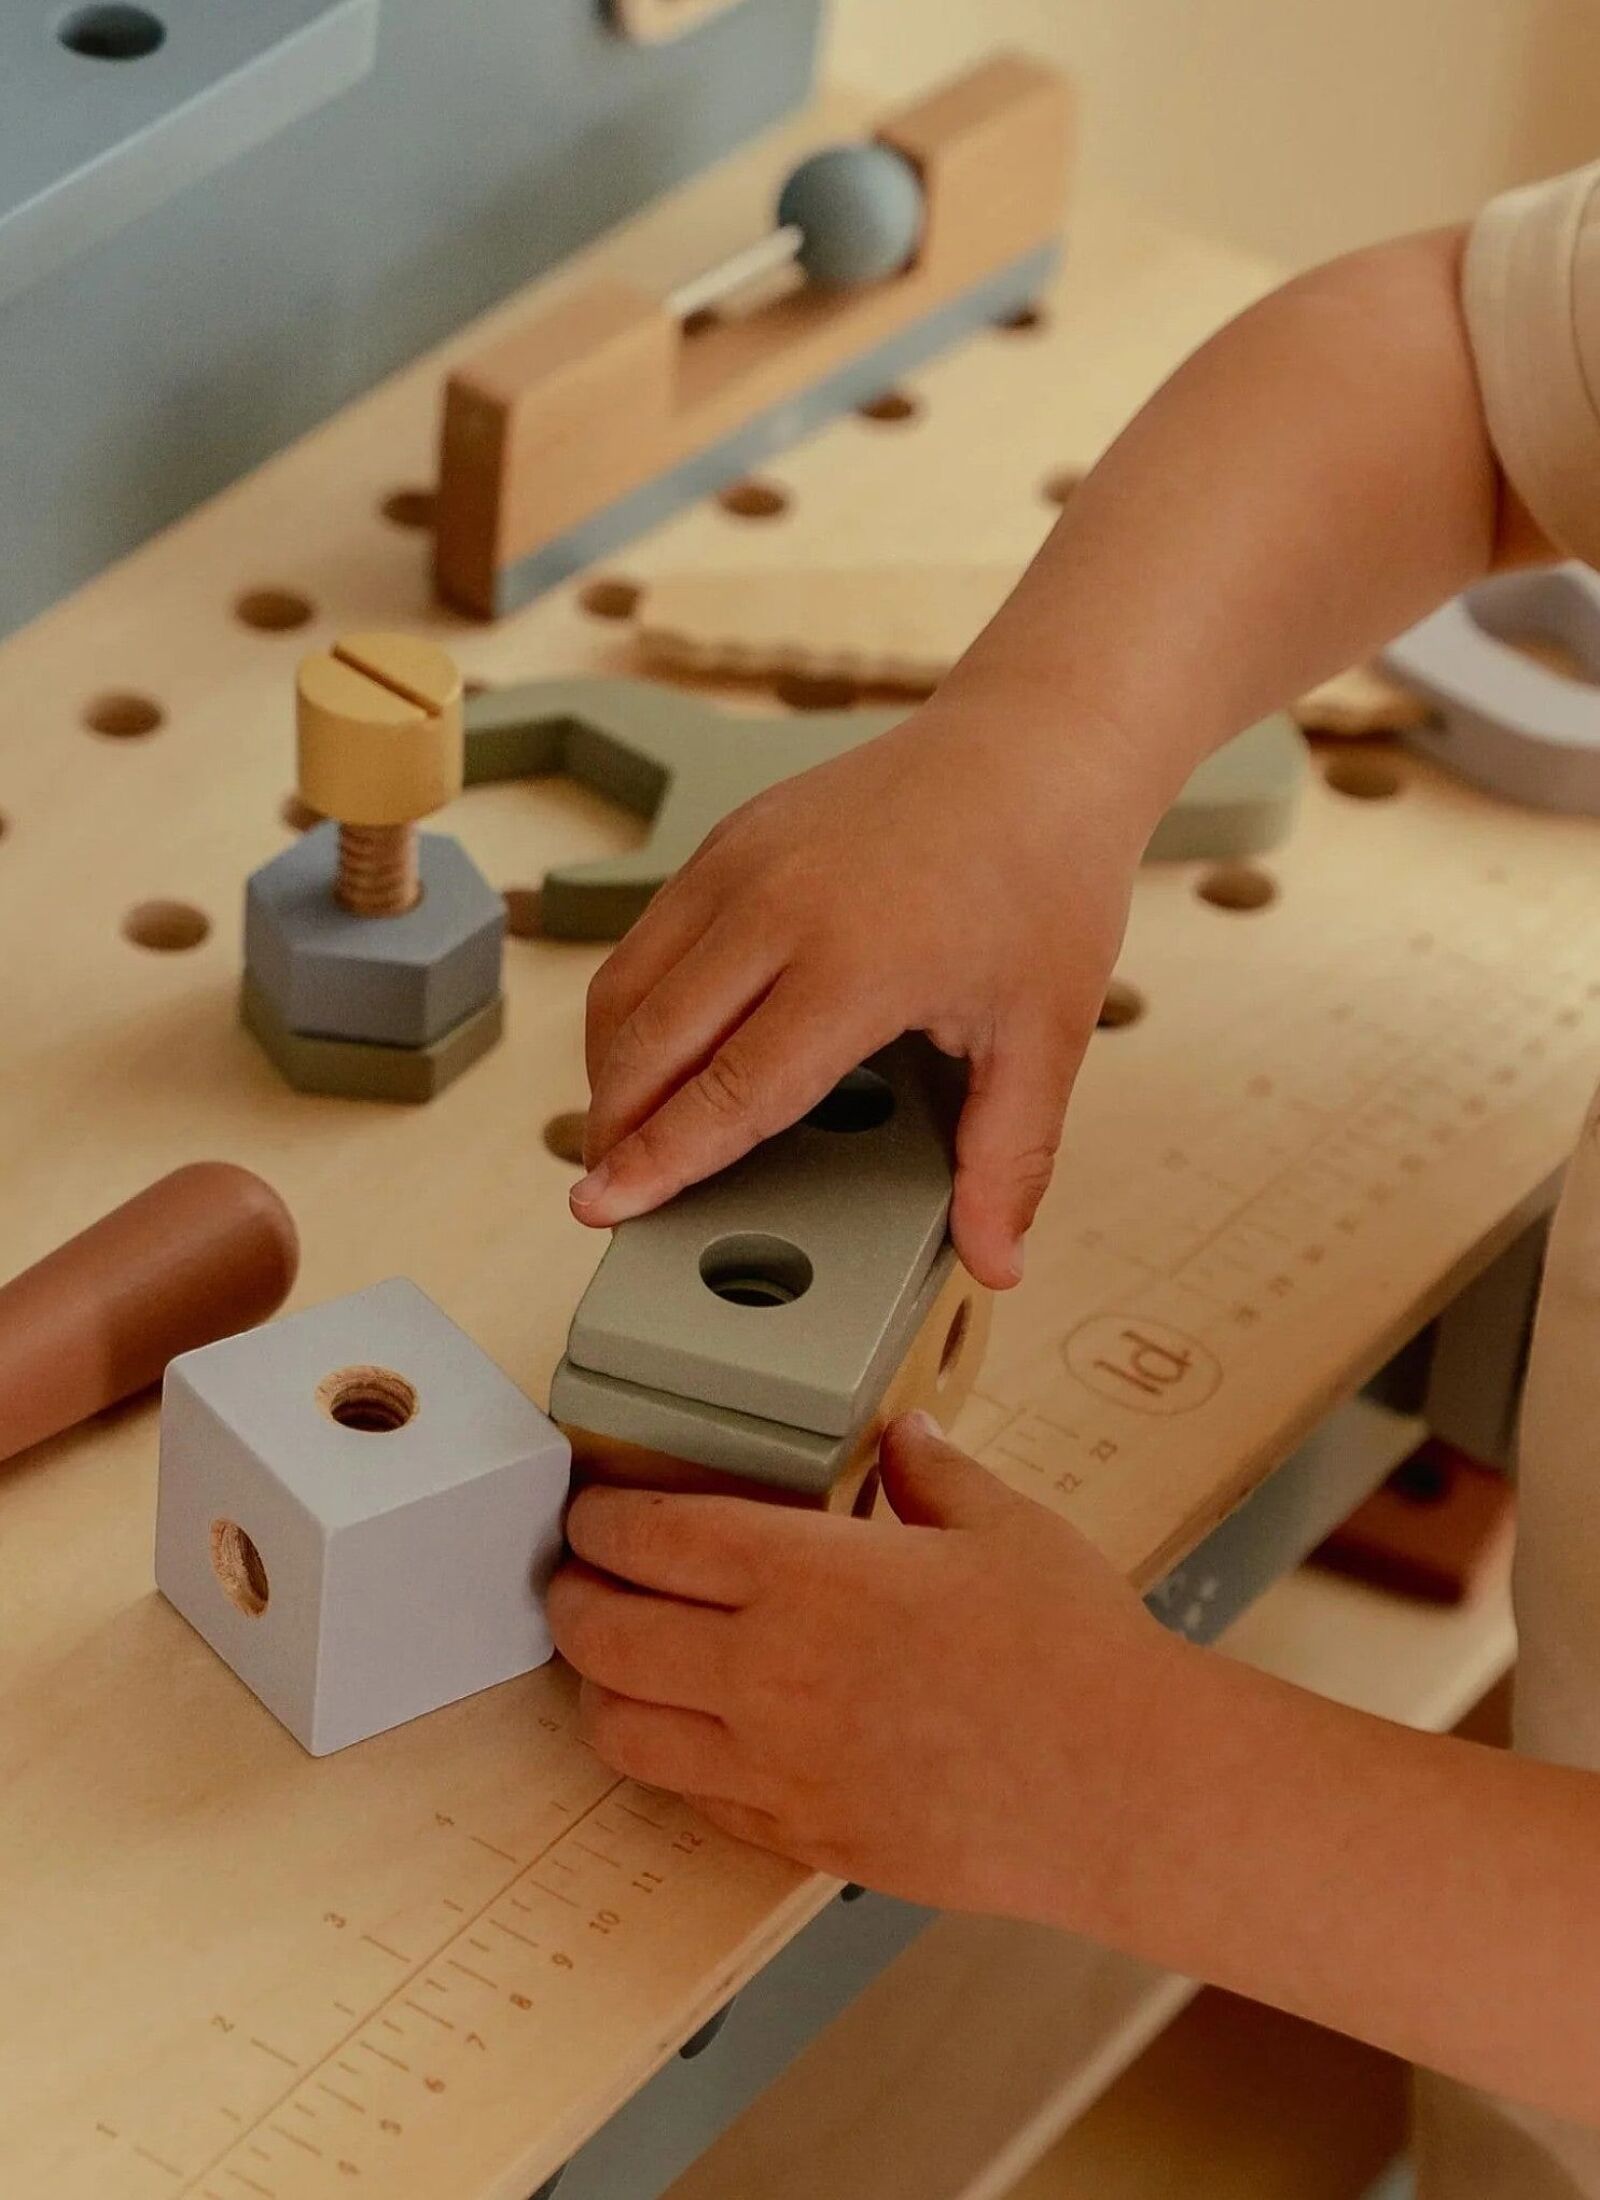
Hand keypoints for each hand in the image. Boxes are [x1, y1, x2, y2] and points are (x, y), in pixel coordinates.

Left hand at [546, 1413, 1190, 1923]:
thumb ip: (934, 1472)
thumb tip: (904, 1435)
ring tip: (612, 1661)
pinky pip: (692, 1800)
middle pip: (602, 1634)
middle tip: (574, 1579)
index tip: (591, 1510)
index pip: (650, 1537)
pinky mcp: (801, 1837)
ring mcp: (776, 1767)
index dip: (600, 1519)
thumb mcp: (1005, 1526)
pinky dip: (669, 1761)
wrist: (1127, 1791)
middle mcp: (768, 1672)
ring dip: (598, 1688)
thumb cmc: (1075, 1653)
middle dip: (570, 1598)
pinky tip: (695, 1735)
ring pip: (622, 1732)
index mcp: (808, 1575)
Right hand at [571, 700, 1156, 1287]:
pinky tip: (661, 1048)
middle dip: (613, 1126)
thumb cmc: (1045, 882)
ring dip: (610, 1068)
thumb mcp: (1047, 1032)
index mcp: (855, 964)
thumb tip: (999, 1263)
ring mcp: (739, 861)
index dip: (660, 1161)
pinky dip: (634, 1004)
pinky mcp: (726, 836)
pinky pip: (649, 936)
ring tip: (624, 1130)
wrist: (1034, 745)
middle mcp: (776, 906)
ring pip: (627, 984)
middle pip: (651, 1042)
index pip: (728, 1090)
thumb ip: (1009, 1156)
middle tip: (605, 1188)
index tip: (602, 1208)